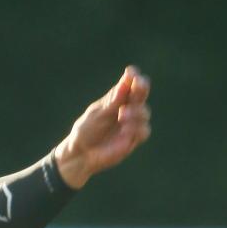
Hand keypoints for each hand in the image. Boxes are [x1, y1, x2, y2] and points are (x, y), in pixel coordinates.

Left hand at [53, 66, 151, 189]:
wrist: (81, 155)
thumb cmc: (86, 132)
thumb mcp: (98, 114)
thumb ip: (113, 100)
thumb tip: (127, 80)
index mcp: (116, 99)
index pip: (129, 84)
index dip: (132, 77)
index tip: (131, 73)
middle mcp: (127, 108)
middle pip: (141, 95)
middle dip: (141, 88)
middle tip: (138, 85)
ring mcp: (131, 124)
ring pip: (145, 113)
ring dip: (136, 111)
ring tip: (123, 115)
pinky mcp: (133, 139)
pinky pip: (144, 131)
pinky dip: (137, 128)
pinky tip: (125, 129)